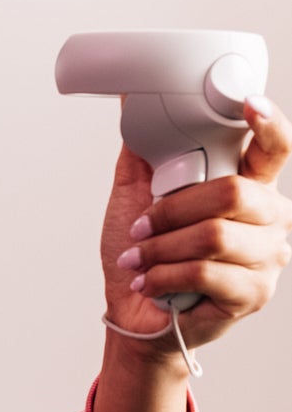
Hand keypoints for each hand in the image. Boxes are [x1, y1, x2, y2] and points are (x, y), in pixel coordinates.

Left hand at [100, 93, 291, 344]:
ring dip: (162, 247)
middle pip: (234, 192)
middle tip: (140, 225)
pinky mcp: (253, 293)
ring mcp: (267, 257)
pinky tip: (148, 281)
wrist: (135, 314)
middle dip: (174, 209)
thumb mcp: (140, 194)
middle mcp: (270, 217)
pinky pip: (205, 273)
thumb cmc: (144, 254)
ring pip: (215, 236)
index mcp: (251, 185)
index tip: (249, 104)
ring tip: (137, 258)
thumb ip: (148, 150)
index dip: (268, 123)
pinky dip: (164, 275)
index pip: (275, 148)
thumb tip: (135, 97)